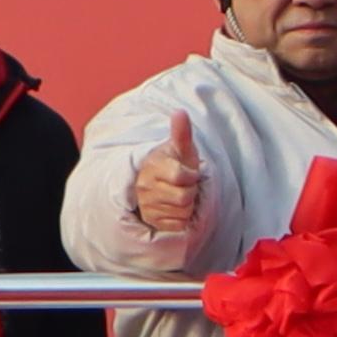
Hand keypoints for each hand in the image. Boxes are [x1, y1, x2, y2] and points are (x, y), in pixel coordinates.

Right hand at [126, 122, 201, 245]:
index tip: (189, 172)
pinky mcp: (152, 221)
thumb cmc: (175, 163)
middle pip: (184, 197)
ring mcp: (147, 205)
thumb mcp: (181, 148)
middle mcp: (145, 186)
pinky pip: (178, 224)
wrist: (160, 182)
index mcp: (153, 166)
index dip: (192, 175)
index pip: (181, 177)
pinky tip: (175, 207)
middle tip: (184, 184)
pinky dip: (182, 218)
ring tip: (179, 194)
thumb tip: (180, 112)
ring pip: (182, 211)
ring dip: (187, 205)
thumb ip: (181, 132)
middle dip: (191, 191)